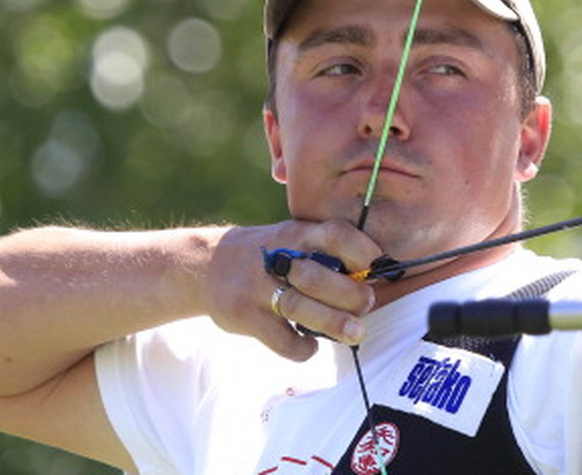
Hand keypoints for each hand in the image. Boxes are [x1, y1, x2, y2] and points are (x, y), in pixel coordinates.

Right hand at [204, 220, 381, 359]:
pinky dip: (302, 347)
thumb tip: (374, 278)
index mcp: (295, 235)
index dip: (360, 249)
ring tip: (354, 332)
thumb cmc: (266, 255)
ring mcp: (257, 288)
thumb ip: (325, 253)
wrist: (204, 266)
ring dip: (333, 322)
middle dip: (349, 294)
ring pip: (299, 307)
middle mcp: (276, 259)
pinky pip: (280, 339)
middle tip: (366, 303)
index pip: (333, 234)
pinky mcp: (245, 316)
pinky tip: (310, 346)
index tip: (376, 264)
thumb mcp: (291, 238)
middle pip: (318, 277)